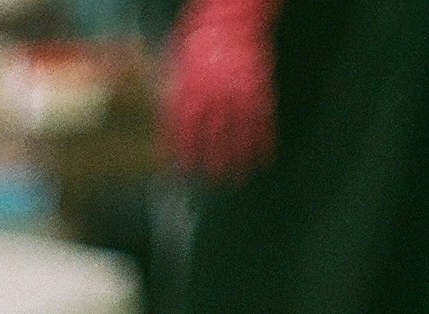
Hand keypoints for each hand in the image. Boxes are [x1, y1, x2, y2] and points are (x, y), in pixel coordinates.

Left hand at [160, 0, 279, 183]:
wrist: (231, 14)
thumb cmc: (199, 34)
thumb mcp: (175, 60)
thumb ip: (173, 88)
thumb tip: (163, 112)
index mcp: (188, 90)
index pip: (182, 130)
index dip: (184, 151)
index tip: (184, 169)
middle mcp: (212, 95)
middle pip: (211, 137)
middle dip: (212, 161)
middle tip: (212, 181)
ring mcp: (237, 92)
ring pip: (238, 133)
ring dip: (239, 158)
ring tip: (239, 178)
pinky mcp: (258, 87)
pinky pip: (263, 119)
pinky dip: (265, 139)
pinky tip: (265, 156)